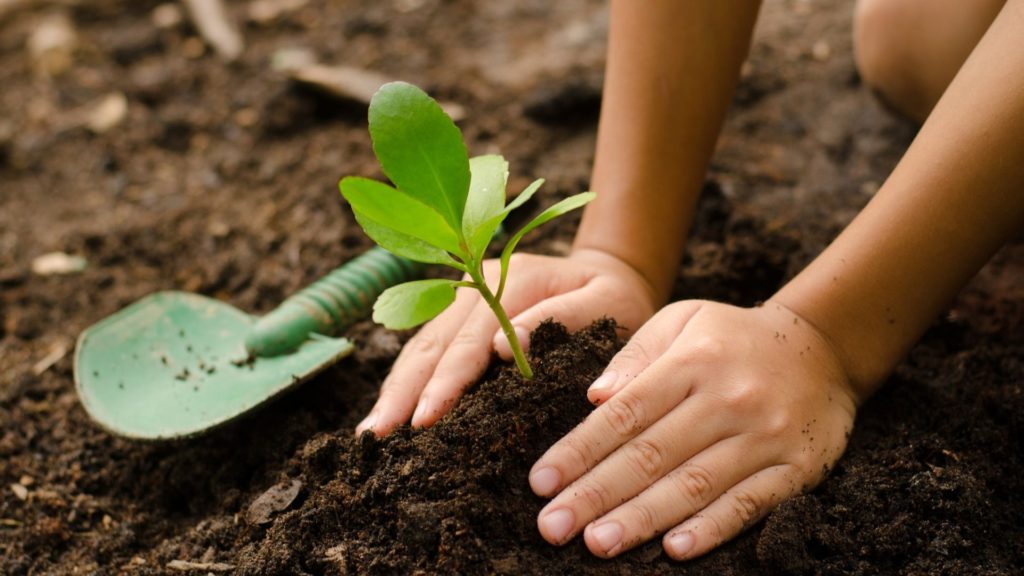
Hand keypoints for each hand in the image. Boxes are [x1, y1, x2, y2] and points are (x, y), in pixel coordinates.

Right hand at [355, 248, 658, 435]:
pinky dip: (405, 381)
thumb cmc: (616, 299)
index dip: (446, 381)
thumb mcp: (607, 303)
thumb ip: (562, 318)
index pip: (471, 339)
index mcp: (513, 279)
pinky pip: (425, 349)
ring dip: (395, 389)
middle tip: (378, 436)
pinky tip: (389, 411)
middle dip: (403, 392)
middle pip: (432, 342)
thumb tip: (504, 347)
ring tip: (371, 433)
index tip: (426, 418)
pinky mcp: (458, 314)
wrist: (611, 273)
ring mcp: (462, 296)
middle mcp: (477, 283)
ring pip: (420, 346)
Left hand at [529, 300, 859, 559]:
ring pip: (694, 485)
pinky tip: (675, 550)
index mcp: (692, 362)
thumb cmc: (733, 338)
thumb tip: (594, 397)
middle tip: (552, 527)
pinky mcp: (796, 468)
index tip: (541, 481)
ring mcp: (764, 436)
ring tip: (597, 543)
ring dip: (642, 518)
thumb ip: (636, 355)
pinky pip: (749, 504)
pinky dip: (712, 529)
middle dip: (596, 494)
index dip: (579, 450)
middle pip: (651, 455)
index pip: (625, 413)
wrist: (824, 348)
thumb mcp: (683, 320)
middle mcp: (727, 399)